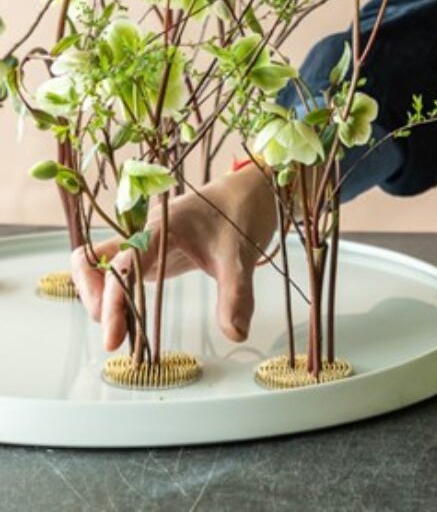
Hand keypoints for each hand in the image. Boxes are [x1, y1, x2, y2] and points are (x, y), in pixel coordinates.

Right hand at [71, 163, 276, 350]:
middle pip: (93, 261)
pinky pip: (116, 273)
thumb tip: (235, 334)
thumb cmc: (240, 214)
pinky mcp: (148, 254)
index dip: (112, 302)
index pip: (123, 264)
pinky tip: (131, 319)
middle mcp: (143, 233)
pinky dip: (114, 296)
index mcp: (161, 227)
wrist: (246, 193)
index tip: (113, 341)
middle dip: (95, 300)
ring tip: (122, 330)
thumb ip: (237, 294)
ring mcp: (143, 244)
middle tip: (117, 337)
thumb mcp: (241, 255)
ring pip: (99, 267)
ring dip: (99, 298)